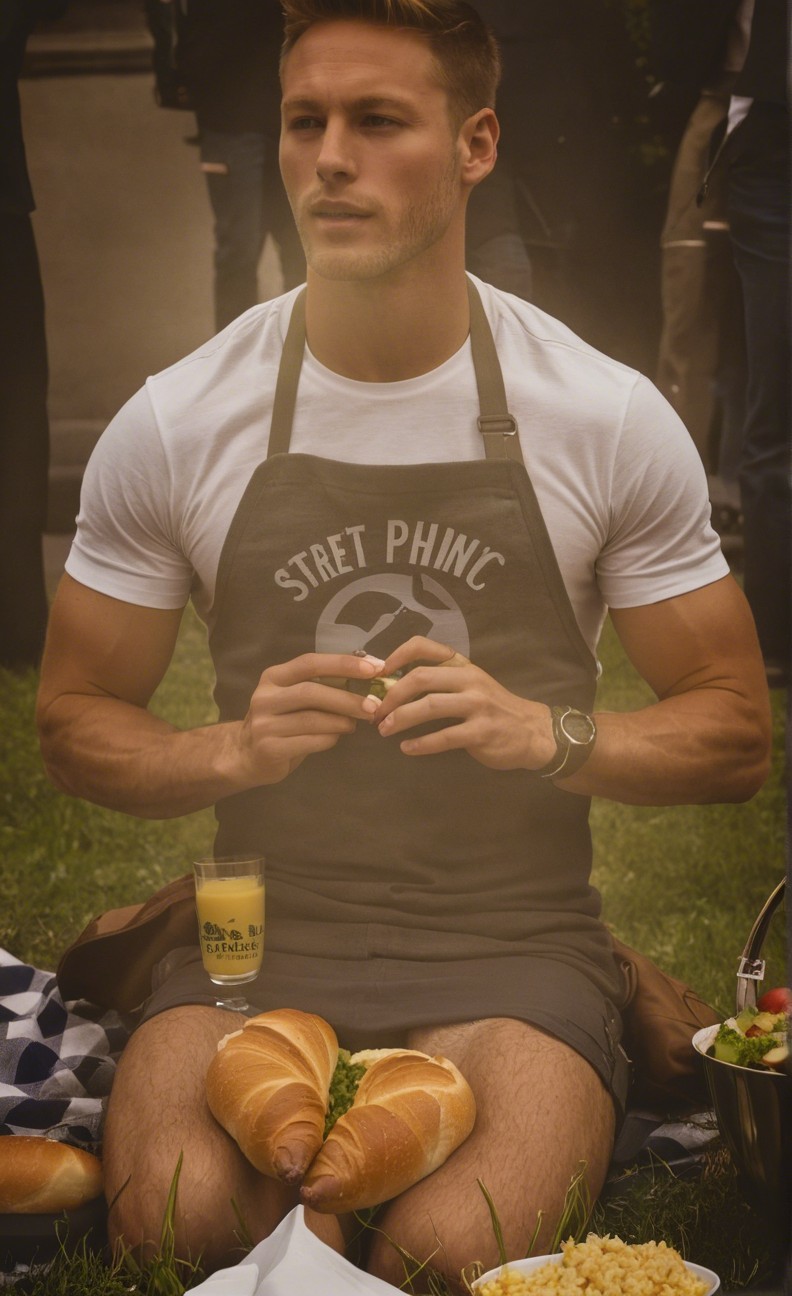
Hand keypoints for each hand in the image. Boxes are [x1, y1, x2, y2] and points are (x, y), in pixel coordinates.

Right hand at [235, 652, 384, 785]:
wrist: (248, 754)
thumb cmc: (282, 720)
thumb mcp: (295, 697)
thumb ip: (322, 686)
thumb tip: (368, 676)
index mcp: (274, 677)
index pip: (310, 663)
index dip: (343, 664)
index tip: (374, 668)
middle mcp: (265, 697)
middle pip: (311, 691)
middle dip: (347, 699)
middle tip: (373, 706)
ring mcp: (264, 724)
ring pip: (313, 719)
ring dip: (342, 721)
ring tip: (355, 724)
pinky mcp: (269, 748)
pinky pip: (310, 741)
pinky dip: (330, 739)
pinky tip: (336, 737)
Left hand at [372, 637, 554, 770]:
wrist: (531, 731)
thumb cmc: (493, 708)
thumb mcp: (471, 684)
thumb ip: (440, 680)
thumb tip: (393, 683)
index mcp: (462, 665)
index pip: (425, 647)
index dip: (397, 655)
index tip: (378, 672)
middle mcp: (469, 680)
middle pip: (421, 678)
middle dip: (392, 695)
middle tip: (376, 711)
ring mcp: (477, 705)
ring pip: (429, 706)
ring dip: (400, 719)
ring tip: (384, 730)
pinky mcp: (481, 732)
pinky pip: (444, 737)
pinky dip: (421, 744)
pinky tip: (407, 748)